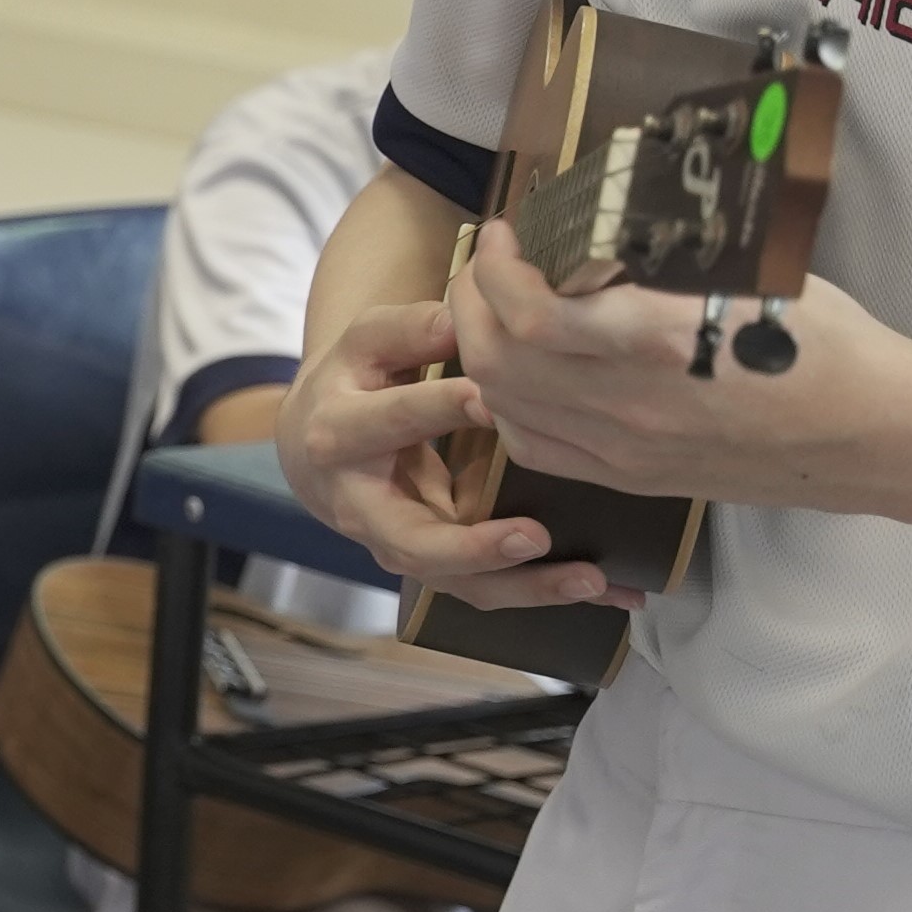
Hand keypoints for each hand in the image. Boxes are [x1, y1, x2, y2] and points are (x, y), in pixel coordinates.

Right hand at [275, 295, 607, 611]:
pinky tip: (601, 589)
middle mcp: (359, 504)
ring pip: (453, 581)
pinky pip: (482, 589)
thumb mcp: (366, 345)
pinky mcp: (429, 566)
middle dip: (472, 546)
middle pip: (411, 541)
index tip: (495, 401)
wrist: (311, 443)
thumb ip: (408, 329)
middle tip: (533, 536)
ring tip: (589, 578)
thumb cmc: (354, 384)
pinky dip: (541, 592)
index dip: (440, 409)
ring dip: (522, 586)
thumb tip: (458, 319)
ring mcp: (393, 544)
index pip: (392, 421)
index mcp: (340, 434)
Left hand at [453, 225, 911, 516]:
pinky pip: (536, 446)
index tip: (506, 232)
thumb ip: (664, 262)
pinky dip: (507, 403)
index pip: (531, 312)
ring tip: (493, 307)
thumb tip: (599, 225)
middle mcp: (630, 406)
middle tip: (486, 263)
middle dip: (471, 301)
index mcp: (660, 343)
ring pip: (506, 405)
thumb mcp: (749, 276)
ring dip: (480, 349)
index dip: (496, 267)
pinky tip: (519, 371)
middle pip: (498, 360)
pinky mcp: (635, 479)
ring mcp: (627, 451)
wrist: (880, 437)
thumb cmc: (831, 343)